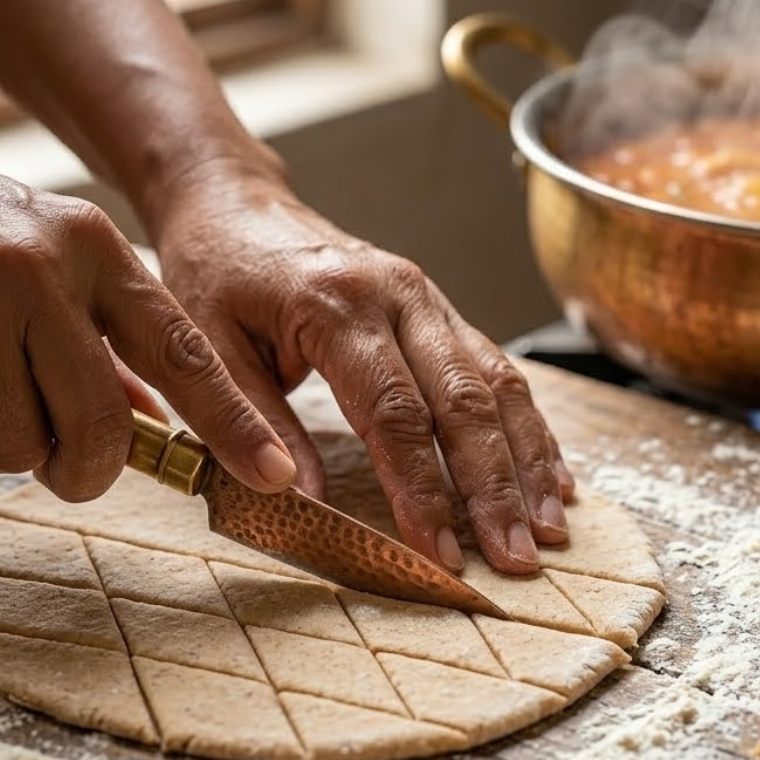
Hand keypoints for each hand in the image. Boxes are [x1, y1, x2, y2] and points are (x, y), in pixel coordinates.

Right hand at [0, 126, 296, 499]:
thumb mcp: (36, 249)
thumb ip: (99, 331)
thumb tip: (153, 421)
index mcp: (89, 245)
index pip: (181, 350)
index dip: (233, 423)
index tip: (277, 475)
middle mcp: (38, 273)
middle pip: (101, 429)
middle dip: (83, 467)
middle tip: (58, 461)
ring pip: (18, 448)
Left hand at [155, 168, 575, 574]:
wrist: (233, 201)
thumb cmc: (215, 273)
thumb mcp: (209, 347)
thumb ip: (252, 423)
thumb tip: (301, 501)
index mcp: (336, 305)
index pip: (394, 412)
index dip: (422, 490)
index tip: (440, 554)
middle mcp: (398, 295)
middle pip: (464, 401)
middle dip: (494, 488)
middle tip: (516, 558)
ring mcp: (428, 297)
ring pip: (498, 384)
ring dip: (527, 462)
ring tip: (549, 528)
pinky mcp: (440, 308)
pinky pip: (498, 369)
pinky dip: (529, 427)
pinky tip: (551, 477)